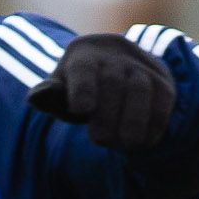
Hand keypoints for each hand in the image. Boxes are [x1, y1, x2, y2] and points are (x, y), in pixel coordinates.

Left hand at [30, 34, 179, 152]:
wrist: (118, 75)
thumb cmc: (80, 90)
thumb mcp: (61, 93)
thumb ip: (49, 97)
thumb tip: (36, 97)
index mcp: (83, 54)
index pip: (83, 69)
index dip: (83, 88)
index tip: (81, 109)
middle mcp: (115, 54)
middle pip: (113, 82)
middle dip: (108, 113)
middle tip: (100, 140)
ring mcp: (141, 65)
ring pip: (141, 90)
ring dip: (134, 120)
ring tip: (125, 144)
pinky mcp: (162, 81)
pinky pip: (162, 100)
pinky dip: (155, 123)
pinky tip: (144, 142)